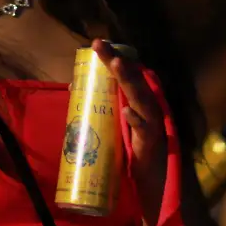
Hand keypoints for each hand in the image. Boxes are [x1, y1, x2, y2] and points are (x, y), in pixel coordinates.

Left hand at [93, 38, 167, 225]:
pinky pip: (145, 129)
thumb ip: (101, 106)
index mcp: (138, 99)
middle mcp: (148, 106)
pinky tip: (127, 112)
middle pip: (133, 79)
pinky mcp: (152, 141)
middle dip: (117, 62)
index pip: (126, 73)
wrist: (150, 182)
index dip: (113, 57)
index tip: (97, 43)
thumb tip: (73, 88)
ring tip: (115, 65)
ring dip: (128, 81)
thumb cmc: (131, 148)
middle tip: (100, 46)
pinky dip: (136, 120)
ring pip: (141, 98)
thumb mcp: (113, 123)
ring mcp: (152, 122)